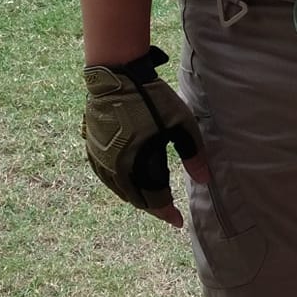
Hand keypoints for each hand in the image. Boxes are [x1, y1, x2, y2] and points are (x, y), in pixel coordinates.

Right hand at [82, 49, 210, 226]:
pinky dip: (120, 185)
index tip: (178, 221)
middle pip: (135, 198)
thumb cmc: (152, 98)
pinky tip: (128, 181)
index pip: (154, 200)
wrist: (115, 75)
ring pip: (118, 190)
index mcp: (137, 164)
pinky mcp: (92, 147)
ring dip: (136, 197)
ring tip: (150, 199)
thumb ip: (193, 154)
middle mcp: (115, 166)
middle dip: (153, 207)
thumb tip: (204, 181)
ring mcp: (100, 157)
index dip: (167, 213)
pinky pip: (105, 177)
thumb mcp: (181, 124)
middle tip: (167, 211)